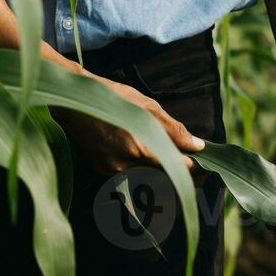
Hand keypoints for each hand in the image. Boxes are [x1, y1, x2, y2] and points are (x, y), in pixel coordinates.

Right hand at [52, 70, 205, 175]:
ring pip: (144, 177)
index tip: (202, 163)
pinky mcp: (100, 170)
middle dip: (177, 171)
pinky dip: (136, 166)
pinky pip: (126, 173)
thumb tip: (198, 145)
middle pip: (161, 177)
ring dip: (156, 169)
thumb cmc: (112, 97)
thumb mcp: (147, 107)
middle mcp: (125, 165)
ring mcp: (111, 170)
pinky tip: (135, 149)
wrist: (73, 101)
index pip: (177, 168)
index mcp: (140, 149)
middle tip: (188, 160)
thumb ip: (173, 129)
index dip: (192, 167)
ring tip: (162, 152)